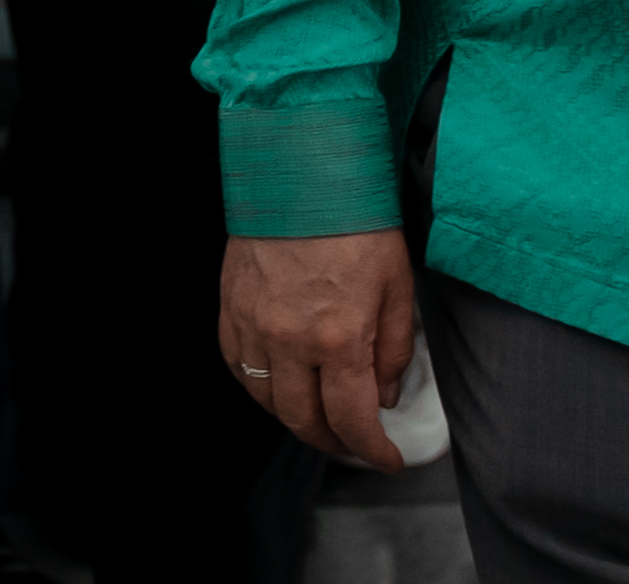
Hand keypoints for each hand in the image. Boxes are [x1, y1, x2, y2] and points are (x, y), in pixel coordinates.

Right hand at [220, 230, 414, 469]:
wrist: (302, 170)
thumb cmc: (357, 221)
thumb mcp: (397, 286)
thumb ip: (395, 351)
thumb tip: (383, 396)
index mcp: (339, 338)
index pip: (352, 420)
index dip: (372, 451)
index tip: (387, 458)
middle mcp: (289, 340)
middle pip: (303, 421)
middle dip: (333, 441)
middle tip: (353, 441)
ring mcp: (253, 324)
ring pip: (266, 399)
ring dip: (294, 418)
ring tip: (317, 415)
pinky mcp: (231, 306)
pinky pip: (237, 365)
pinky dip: (258, 385)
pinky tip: (277, 383)